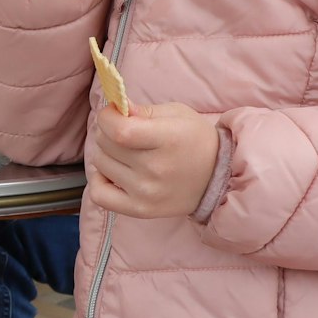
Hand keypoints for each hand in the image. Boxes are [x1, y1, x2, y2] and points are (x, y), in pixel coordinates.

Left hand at [84, 103, 221, 219]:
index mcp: (168, 140)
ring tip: (123, 151)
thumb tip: (115, 107)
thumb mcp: (176, 114)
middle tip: (122, 130)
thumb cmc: (195, 139)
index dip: (107, 117)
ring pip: (99, 164)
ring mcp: (146, 193)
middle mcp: (155, 169)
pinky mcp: (140, 210)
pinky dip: (99, 180)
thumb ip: (144, 110)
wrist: (217, 177)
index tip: (113, 112)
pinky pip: (100, 194)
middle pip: (105, 145)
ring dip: (105, 153)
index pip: (119, 130)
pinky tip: (113, 172)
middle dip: (107, 131)